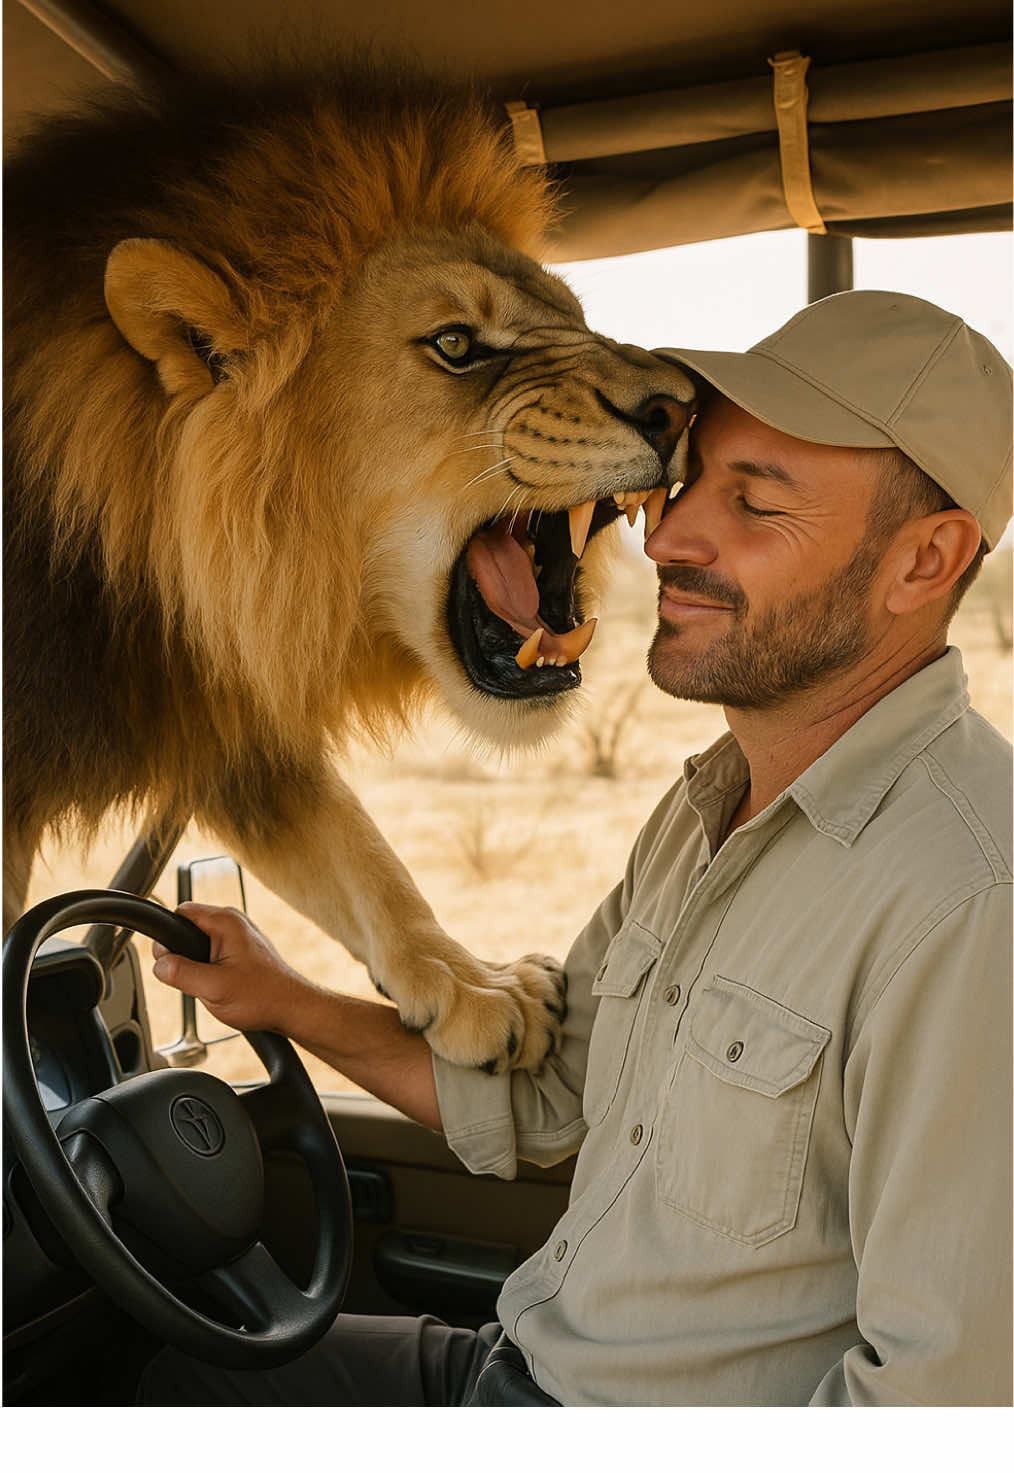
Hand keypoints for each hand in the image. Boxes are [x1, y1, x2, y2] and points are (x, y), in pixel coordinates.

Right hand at [151, 903, 309, 1034]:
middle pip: (187, 929)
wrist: (291, 1008)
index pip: (179, 913)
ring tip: (210, 985)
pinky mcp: (240, 950)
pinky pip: (210, 954)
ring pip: (198, 944)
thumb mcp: (213, 988)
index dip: (168, 937)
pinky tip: (218, 986)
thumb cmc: (262, 996)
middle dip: (182, 954)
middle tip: (193, 979)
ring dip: (195, 965)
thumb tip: (159, 964)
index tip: (170, 961)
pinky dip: (207, 969)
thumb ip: (181, 973)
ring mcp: (238, 935)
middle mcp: (232, 922)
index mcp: (225, 921)